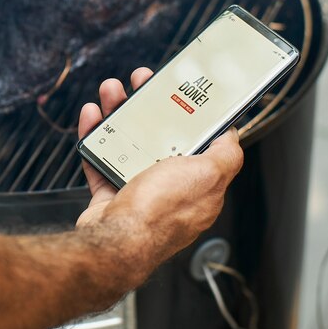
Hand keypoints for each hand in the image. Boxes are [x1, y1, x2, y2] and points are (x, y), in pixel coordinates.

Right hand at [76, 68, 243, 285]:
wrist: (115, 243)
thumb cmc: (160, 213)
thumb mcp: (208, 175)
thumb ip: (226, 155)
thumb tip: (234, 137)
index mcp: (199, 186)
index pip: (200, 145)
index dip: (191, 116)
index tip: (181, 94)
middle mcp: (170, 191)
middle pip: (161, 139)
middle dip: (151, 108)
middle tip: (142, 85)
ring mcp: (139, 195)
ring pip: (129, 145)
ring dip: (120, 115)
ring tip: (112, 93)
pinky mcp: (111, 199)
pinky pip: (102, 161)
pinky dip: (96, 138)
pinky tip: (93, 119)